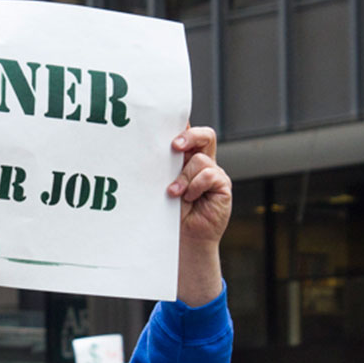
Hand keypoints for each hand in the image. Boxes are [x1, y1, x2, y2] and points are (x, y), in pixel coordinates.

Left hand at [167, 127, 231, 305]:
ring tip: (173, 193)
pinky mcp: (222, 186)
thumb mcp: (159, 187)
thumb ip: (158, 168)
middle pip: (203, 135)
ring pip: (201, 159)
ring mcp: (213, 174)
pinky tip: (188, 198)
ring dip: (184, 176)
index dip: (180, 123)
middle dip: (188, 136)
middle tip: (173, 146)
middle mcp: (200, 163)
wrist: (182, 242)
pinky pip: (211, 175)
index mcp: (184, 159)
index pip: (185, 133)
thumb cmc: (166, 215)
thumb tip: (141, 148)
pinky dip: (196, 185)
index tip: (165, 121)